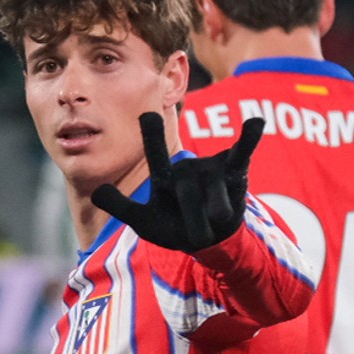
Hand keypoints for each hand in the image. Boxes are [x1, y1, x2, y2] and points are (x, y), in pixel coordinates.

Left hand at [90, 112, 265, 252]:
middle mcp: (186, 168)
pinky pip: (242, 152)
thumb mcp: (144, 222)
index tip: (149, 114)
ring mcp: (210, 167)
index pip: (156, 157)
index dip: (152, 137)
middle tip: (195, 238)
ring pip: (213, 189)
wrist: (208, 239)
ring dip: (216, 212)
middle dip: (193, 219)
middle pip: (189, 192)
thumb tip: (95, 192)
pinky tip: (257, 122)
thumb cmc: (173, 226)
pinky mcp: (234, 170)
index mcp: (165, 177)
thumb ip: (120, 207)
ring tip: (217, 223)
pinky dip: (250, 138)